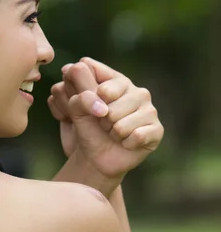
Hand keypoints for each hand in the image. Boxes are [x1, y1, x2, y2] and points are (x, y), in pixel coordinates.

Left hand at [47, 58, 163, 180]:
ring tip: (115, 133)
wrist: (96, 157)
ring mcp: (150, 110)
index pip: (100, 84)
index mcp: (117, 79)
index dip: (89, 99)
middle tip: (104, 124)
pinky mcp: (157, 129)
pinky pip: (136, 136)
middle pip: (109, 106)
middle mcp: (137, 91)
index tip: (90, 107)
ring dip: (113, 133)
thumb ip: (78, 88)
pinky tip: (127, 143)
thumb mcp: (75, 107)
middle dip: (101, 120)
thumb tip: (80, 74)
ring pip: (121, 124)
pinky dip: (126, 144)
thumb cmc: (88, 128)